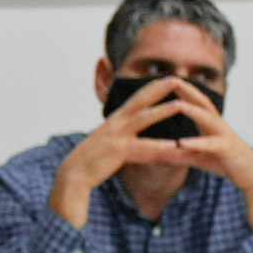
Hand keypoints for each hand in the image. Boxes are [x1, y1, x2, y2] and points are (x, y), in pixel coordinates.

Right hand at [50, 77, 196, 228]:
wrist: (73, 174)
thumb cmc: (90, 160)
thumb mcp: (106, 141)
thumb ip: (119, 133)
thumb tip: (130, 132)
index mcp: (115, 121)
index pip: (136, 99)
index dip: (152, 88)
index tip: (168, 78)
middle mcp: (116, 123)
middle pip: (141, 101)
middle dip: (159, 89)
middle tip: (177, 78)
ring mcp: (117, 136)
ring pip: (143, 119)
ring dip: (162, 111)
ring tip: (180, 105)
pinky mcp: (118, 151)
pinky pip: (144, 148)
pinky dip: (160, 148)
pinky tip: (175, 147)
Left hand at [168, 83, 252, 227]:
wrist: (252, 175)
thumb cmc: (223, 162)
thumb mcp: (196, 157)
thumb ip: (178, 154)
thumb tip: (155, 154)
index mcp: (210, 124)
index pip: (195, 102)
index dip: (182, 91)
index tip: (165, 79)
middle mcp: (218, 125)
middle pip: (203, 103)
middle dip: (189, 91)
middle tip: (172, 79)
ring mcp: (224, 136)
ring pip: (209, 120)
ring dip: (194, 111)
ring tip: (178, 105)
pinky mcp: (228, 150)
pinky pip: (212, 144)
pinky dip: (197, 143)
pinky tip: (182, 143)